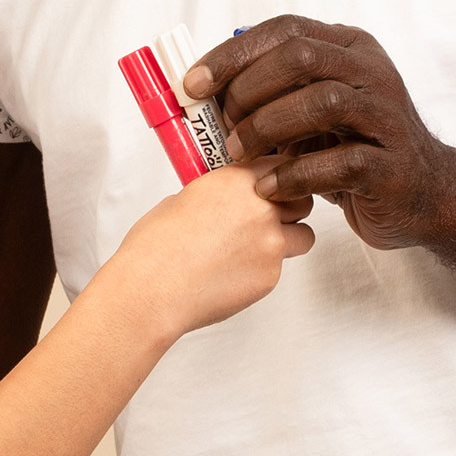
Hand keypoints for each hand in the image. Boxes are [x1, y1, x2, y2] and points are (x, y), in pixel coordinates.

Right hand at [108, 161, 313, 335]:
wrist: (152, 289)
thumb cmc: (155, 247)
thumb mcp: (182, 199)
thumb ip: (217, 196)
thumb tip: (226, 201)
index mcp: (237, 181)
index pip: (281, 166)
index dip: (277, 177)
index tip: (272, 184)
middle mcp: (261, 209)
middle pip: (302, 200)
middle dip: (290, 207)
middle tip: (270, 216)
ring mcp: (271, 244)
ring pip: (303, 236)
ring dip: (287, 239)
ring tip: (257, 248)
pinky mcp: (270, 276)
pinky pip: (279, 268)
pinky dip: (263, 269)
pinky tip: (233, 273)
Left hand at [185, 16, 454, 249]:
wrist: (426, 194)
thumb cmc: (356, 148)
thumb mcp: (314, 110)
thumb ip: (273, 91)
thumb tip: (202, 89)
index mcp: (349, 47)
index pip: (285, 30)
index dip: (233, 54)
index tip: (193, 83)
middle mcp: (372, 72)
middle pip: (300, 57)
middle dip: (248, 90)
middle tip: (222, 124)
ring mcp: (386, 117)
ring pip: (321, 102)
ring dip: (266, 129)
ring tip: (238, 155)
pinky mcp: (392, 165)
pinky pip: (340, 162)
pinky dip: (293, 175)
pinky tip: (268, 187)